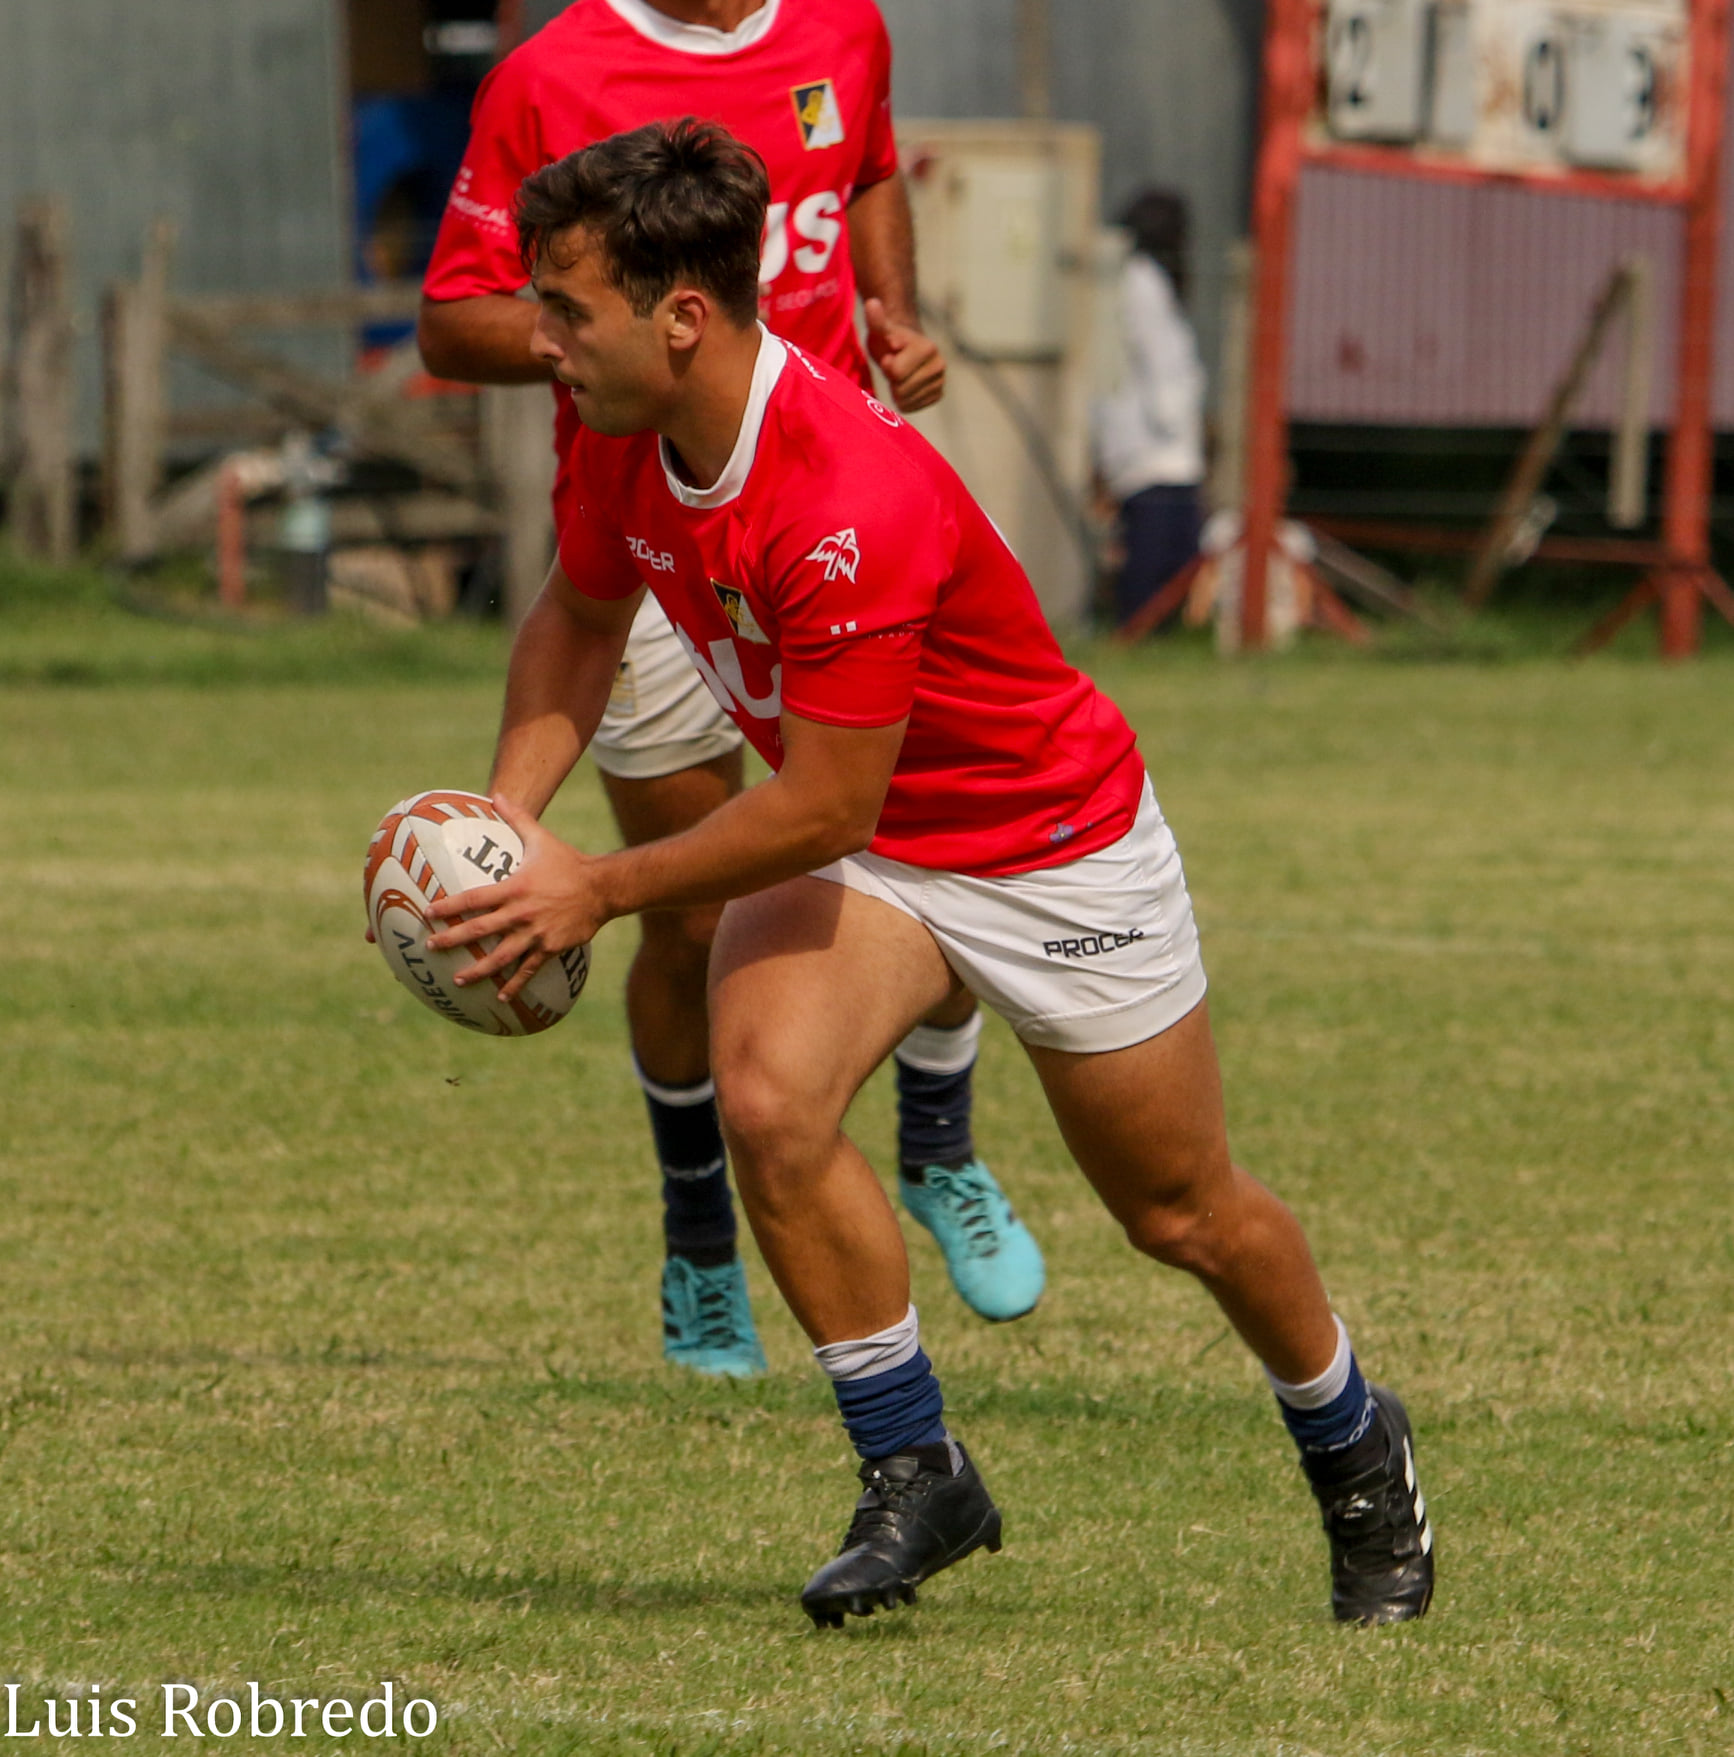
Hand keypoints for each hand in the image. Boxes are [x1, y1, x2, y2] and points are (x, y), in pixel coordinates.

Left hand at [424, 796, 606, 1001]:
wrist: (602, 887)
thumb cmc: (568, 861)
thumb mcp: (541, 838)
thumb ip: (516, 818)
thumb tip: (496, 794)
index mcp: (515, 887)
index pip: (474, 898)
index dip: (450, 906)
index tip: (428, 913)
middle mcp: (521, 912)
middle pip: (481, 929)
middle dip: (453, 939)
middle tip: (431, 947)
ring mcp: (536, 933)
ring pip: (502, 956)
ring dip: (479, 969)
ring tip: (458, 979)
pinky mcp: (551, 947)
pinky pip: (529, 969)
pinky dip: (515, 983)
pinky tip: (501, 996)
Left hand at [863, 298, 945, 412]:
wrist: (904, 346)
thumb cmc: (889, 338)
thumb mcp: (880, 330)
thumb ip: (877, 320)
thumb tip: (871, 303)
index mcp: (927, 348)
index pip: (896, 372)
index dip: (887, 365)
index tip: (891, 355)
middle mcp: (939, 365)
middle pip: (901, 389)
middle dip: (892, 379)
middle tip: (895, 365)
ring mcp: (940, 382)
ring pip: (906, 401)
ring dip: (897, 390)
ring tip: (900, 374)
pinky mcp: (937, 395)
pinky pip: (912, 407)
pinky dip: (904, 399)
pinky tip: (905, 384)